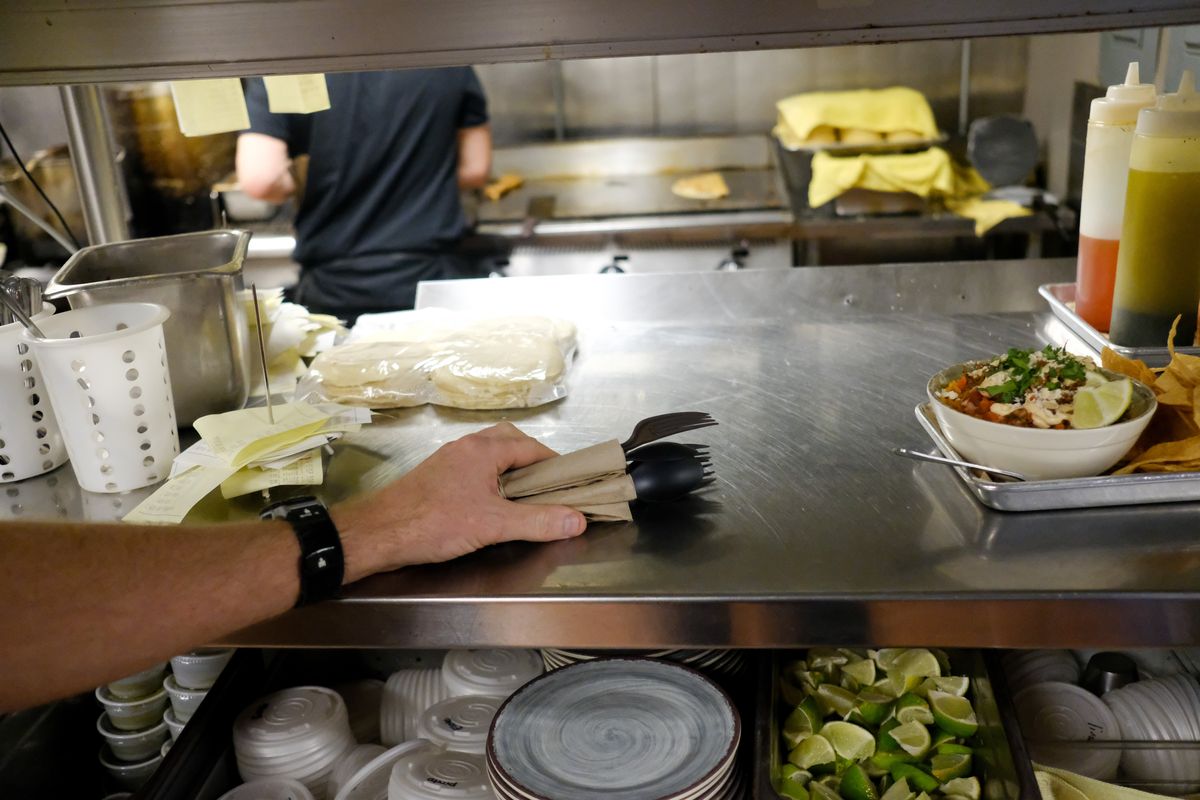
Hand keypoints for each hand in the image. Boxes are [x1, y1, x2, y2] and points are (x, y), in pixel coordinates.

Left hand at [333, 422, 586, 580]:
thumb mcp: (494, 525)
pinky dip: (491, 478)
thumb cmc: (434, 523)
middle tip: (548, 485)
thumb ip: (538, 521)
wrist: (380, 533)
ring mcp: (448, 460)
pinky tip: (492, 503)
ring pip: (489, 453)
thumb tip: (576, 520)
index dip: (553, 464)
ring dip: (510, 468)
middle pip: (509, 441)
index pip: (530, 446)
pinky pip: (473, 467)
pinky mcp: (436, 476)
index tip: (569, 482)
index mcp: (483, 449)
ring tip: (525, 495)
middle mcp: (466, 447)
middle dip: (532, 460)